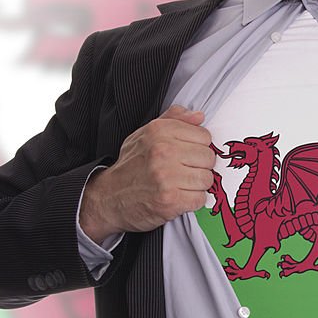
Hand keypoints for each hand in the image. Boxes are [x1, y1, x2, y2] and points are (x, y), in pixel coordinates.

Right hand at [79, 105, 214, 242]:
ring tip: (180, 184)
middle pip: (208, 158)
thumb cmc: (130, 167)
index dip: (198, 147)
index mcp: (159, 131)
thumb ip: (173, 120)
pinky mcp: (170, 200)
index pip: (204, 136)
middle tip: (183, 171)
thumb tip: (198, 117)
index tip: (187, 155)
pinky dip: (192, 201)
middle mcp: (163, 151)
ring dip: (197, 185)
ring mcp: (167, 176)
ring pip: (207, 179)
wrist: (109, 198)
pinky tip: (178, 197)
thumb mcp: (145, 134)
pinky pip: (200, 199)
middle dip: (199, 167)